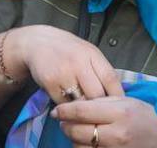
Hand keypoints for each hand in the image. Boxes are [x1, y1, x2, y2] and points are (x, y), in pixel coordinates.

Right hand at [6, 25, 123, 101]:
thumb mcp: (87, 53)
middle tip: (100, 114)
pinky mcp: (50, 82)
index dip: (117, 96)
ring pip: (80, 102)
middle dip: (100, 107)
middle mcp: (79, 62)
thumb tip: (118, 96)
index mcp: (92, 54)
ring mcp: (64, 72)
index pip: (111, 79)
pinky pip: (64, 104)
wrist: (37, 42)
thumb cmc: (67, 50)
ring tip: (84, 111)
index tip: (119, 108)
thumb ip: (101, 70)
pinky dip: (67, 108)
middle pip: (97, 94)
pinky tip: (67, 104)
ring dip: (83, 110)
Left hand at [51, 96, 156, 147]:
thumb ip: (99, 101)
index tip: (57, 110)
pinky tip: (85, 141)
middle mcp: (116, 134)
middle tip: (64, 121)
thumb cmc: (141, 115)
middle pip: (78, 131)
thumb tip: (73, 105)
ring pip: (80, 147)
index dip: (64, 110)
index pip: (82, 111)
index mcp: (119, 113)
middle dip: (66, 125)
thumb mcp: (124, 100)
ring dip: (73, 139)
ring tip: (76, 131)